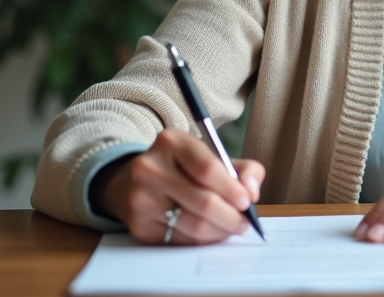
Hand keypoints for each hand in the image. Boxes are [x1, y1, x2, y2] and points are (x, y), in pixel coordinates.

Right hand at [92, 128, 264, 244]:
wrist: (131, 182)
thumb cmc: (182, 169)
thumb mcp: (210, 156)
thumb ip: (243, 169)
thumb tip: (252, 191)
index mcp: (172, 142)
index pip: (207, 168)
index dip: (232, 189)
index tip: (247, 201)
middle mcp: (151, 168)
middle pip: (203, 201)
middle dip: (231, 216)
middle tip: (244, 222)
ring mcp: (141, 198)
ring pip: (194, 225)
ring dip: (220, 231)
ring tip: (230, 228)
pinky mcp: (139, 225)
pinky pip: (181, 240)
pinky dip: (201, 240)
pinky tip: (209, 233)